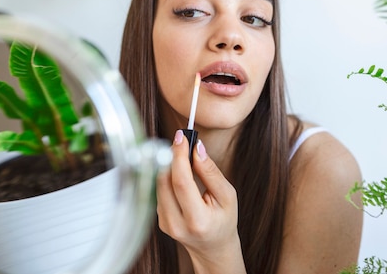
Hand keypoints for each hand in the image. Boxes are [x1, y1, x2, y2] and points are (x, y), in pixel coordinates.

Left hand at [156, 130, 246, 272]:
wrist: (213, 247)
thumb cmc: (223, 221)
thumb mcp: (227, 195)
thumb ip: (211, 172)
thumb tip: (197, 148)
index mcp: (198, 220)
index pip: (181, 182)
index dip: (178, 156)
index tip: (181, 137)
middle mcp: (176, 224)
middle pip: (164, 181)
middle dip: (171, 157)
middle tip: (181, 141)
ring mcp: (165, 223)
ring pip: (158, 184)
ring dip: (168, 165)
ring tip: (181, 156)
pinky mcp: (159, 220)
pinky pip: (159, 191)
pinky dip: (167, 177)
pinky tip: (178, 173)